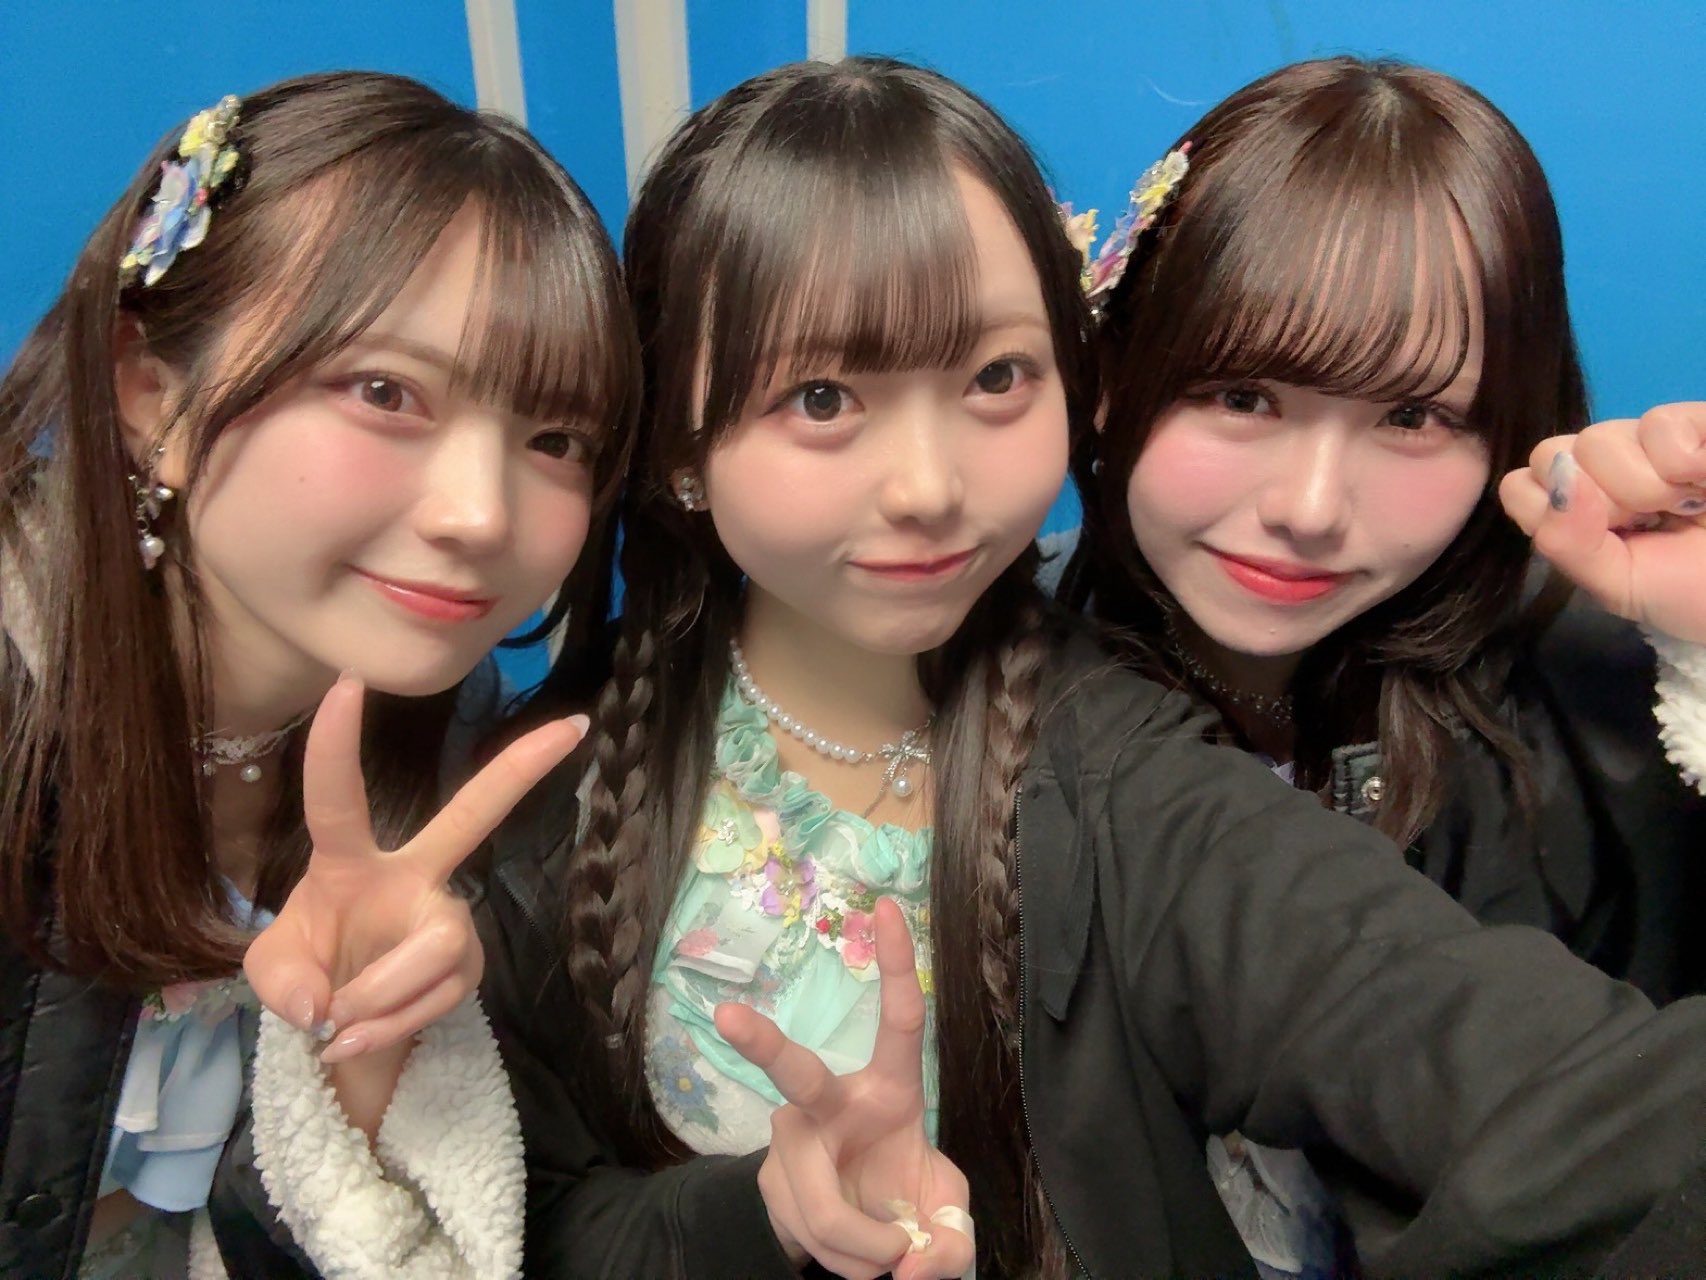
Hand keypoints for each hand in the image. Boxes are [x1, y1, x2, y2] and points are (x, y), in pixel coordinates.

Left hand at [245, 674, 584, 1062]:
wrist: (341, 1030)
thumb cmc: (309, 974)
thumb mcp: (271, 975)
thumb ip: (283, 982)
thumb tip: (325, 1004)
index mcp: (349, 862)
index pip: (338, 798)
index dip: (338, 745)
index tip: (349, 680)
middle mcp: (411, 876)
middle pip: (471, 816)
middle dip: (520, 770)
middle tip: (571, 729)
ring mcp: (447, 918)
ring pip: (440, 942)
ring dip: (381, 994)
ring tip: (337, 1026)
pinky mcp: (469, 964)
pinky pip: (437, 995)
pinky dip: (386, 1026)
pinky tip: (356, 1037)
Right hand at [717, 898, 973, 1279]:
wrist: (856, 1240)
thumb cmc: (906, 1201)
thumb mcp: (946, 1218)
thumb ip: (949, 1240)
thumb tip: (913, 1262)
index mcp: (888, 1090)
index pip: (899, 1021)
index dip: (897, 964)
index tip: (889, 906)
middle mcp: (829, 1106)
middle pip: (796, 1074)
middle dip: (762, 1044)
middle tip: (728, 1016)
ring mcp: (792, 1145)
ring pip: (824, 1207)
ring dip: (869, 1252)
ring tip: (891, 1256)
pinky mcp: (771, 1186)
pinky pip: (815, 1238)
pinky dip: (853, 1266)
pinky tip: (862, 1260)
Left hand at [1500, 402, 1705, 642]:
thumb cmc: (1694, 593)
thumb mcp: (1620, 586)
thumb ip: (1569, 544)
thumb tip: (1559, 479)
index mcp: (1578, 506)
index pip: (1521, 484)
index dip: (1555, 511)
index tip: (1604, 538)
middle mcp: (1604, 464)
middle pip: (1554, 454)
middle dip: (1604, 502)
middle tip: (1654, 523)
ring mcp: (1649, 439)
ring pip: (1599, 439)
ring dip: (1647, 485)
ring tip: (1690, 506)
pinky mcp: (1695, 421)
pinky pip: (1661, 423)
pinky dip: (1686, 461)